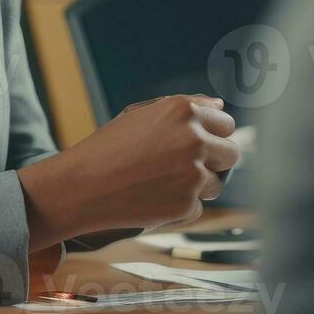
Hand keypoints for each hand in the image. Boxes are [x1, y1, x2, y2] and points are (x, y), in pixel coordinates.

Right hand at [17, 94, 237, 249]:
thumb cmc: (108, 147)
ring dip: (199, 185)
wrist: (82, 185)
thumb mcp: (141, 114)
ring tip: (162, 183)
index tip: (199, 144)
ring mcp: (193, 174)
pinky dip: (180, 206)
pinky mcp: (187, 205)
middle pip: (231, 154)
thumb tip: (219, 106)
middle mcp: (194, 140)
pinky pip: (197, 207)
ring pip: (218, 184)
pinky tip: (153, 198)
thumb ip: (184, 106)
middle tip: (187, 166)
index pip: (226, 123)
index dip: (213, 135)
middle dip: (215, 161)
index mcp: (184, 111)